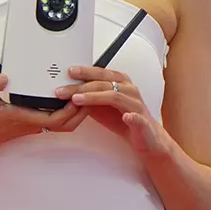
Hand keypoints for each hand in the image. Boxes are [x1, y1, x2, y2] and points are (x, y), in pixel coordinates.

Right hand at [0, 74, 87, 151]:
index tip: (75, 95)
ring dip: (76, 111)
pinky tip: (68, 97)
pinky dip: (68, 110)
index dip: (69, 110)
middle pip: (67, 124)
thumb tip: (3, 77)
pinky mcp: (35, 120)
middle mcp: (35, 122)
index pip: (55, 120)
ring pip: (65, 123)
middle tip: (88, 93)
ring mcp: (36, 122)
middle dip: (81, 110)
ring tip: (83, 93)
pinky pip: (58, 119)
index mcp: (26, 117)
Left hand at [56, 66, 172, 158]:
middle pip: (103, 83)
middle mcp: (129, 89)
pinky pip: (137, 117)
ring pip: (115, 96)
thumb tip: (68, 90)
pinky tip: (125, 117)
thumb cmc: (122, 119)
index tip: (69, 72)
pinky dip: (131, 116)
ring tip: (78, 100)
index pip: (100, 73)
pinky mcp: (142, 121)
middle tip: (64, 90)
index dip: (85, 71)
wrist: (145, 138)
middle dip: (82, 86)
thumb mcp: (102, 106)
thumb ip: (89, 97)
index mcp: (120, 82)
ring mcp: (136, 104)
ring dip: (95, 97)